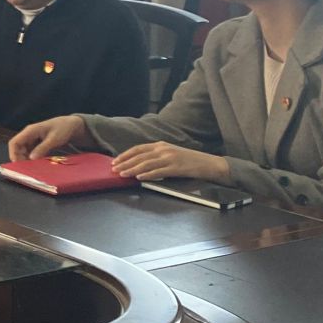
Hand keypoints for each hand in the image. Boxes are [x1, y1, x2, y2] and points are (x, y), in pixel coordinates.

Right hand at [8, 114, 91, 162]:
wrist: (70, 125)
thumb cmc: (62, 129)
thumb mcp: (54, 139)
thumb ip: (42, 148)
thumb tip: (31, 158)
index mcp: (30, 131)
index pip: (15, 142)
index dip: (13, 153)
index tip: (17, 164)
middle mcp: (29, 134)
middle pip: (17, 147)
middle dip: (19, 158)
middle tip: (27, 168)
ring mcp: (32, 138)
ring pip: (23, 150)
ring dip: (25, 159)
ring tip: (32, 167)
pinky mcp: (36, 143)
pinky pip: (30, 151)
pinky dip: (31, 158)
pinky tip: (37, 163)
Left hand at [110, 143, 232, 181]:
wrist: (208, 164)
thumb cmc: (188, 161)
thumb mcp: (170, 154)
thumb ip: (156, 156)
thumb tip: (138, 164)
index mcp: (161, 145)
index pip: (138, 149)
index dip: (125, 155)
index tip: (115, 161)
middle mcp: (164, 149)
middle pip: (140, 156)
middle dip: (125, 163)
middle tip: (114, 169)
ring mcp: (170, 158)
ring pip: (147, 164)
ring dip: (132, 169)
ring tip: (123, 174)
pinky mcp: (177, 168)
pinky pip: (159, 171)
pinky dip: (148, 174)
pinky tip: (139, 177)